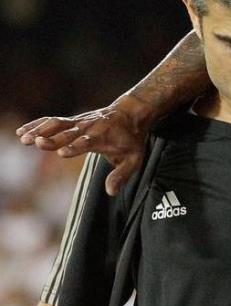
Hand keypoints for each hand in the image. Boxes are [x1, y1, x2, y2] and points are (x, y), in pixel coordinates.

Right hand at [16, 93, 152, 194]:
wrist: (130, 113)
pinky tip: (21, 132)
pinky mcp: (71, 120)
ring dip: (40, 130)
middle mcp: (88, 128)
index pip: (87, 142)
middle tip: (38, 143)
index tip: (62, 153)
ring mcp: (78, 122)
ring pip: (56, 124)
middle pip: (68, 133)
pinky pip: (51, 121)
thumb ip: (122, 175)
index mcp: (103, 137)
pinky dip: (36, 125)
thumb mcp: (134, 158)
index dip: (75, 147)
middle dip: (53, 138)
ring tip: (24, 139)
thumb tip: (110, 192)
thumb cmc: (131, 140)